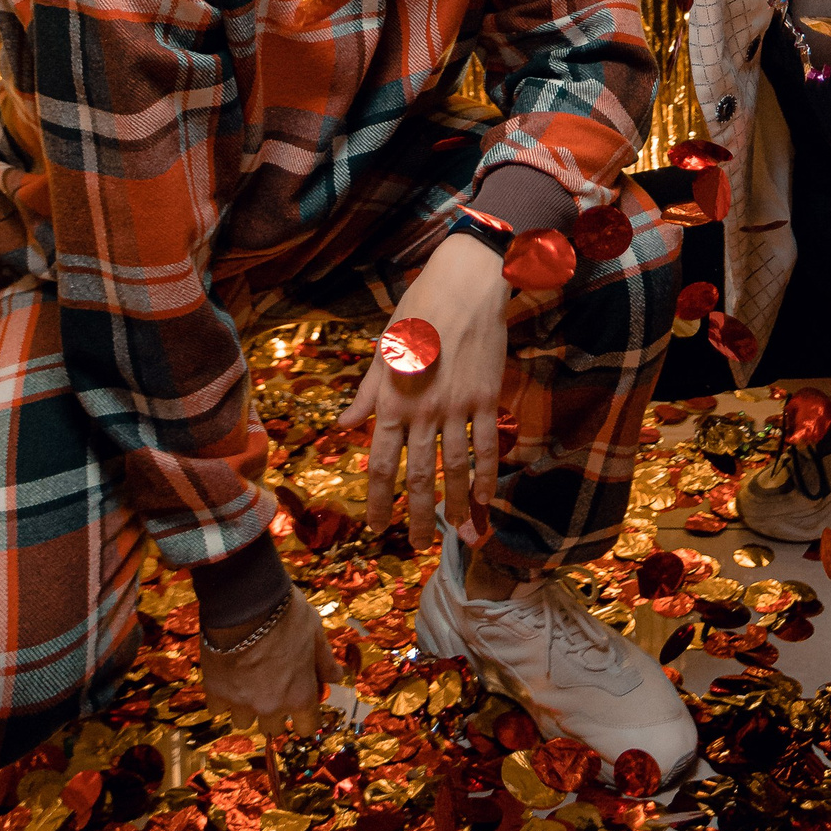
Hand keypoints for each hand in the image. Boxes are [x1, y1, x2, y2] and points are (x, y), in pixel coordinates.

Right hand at [198, 587, 339, 737]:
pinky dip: (223, 698)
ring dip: (247, 708)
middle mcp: (271, 706)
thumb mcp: (315, 631)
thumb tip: (336, 677)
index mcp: (300, 695)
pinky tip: (227, 678)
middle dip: (275, 712)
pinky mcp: (215, 693)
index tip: (302, 703)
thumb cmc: (286, 615)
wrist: (244, 603)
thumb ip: (324, 659)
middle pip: (274, 728)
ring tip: (247, 682)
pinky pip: (218, 709)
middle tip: (273, 687)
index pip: (308, 727)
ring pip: (244, 722)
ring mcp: (241, 703)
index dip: (306, 716)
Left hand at [337, 234, 508, 552]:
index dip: (379, 500)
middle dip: (417, 515)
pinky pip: (486, 445)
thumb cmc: (417, 312)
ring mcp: (457, 406)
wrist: (465, 285)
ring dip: (455, 504)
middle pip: (419, 475)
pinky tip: (485, 499)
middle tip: (416, 544)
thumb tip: (343, 425)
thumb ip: (367, 393)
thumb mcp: (383, 349)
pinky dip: (486, 475)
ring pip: (455, 468)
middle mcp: (423, 410)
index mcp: (392, 400)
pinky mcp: (486, 398)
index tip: (376, 528)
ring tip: (453, 531)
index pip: (382, 463)